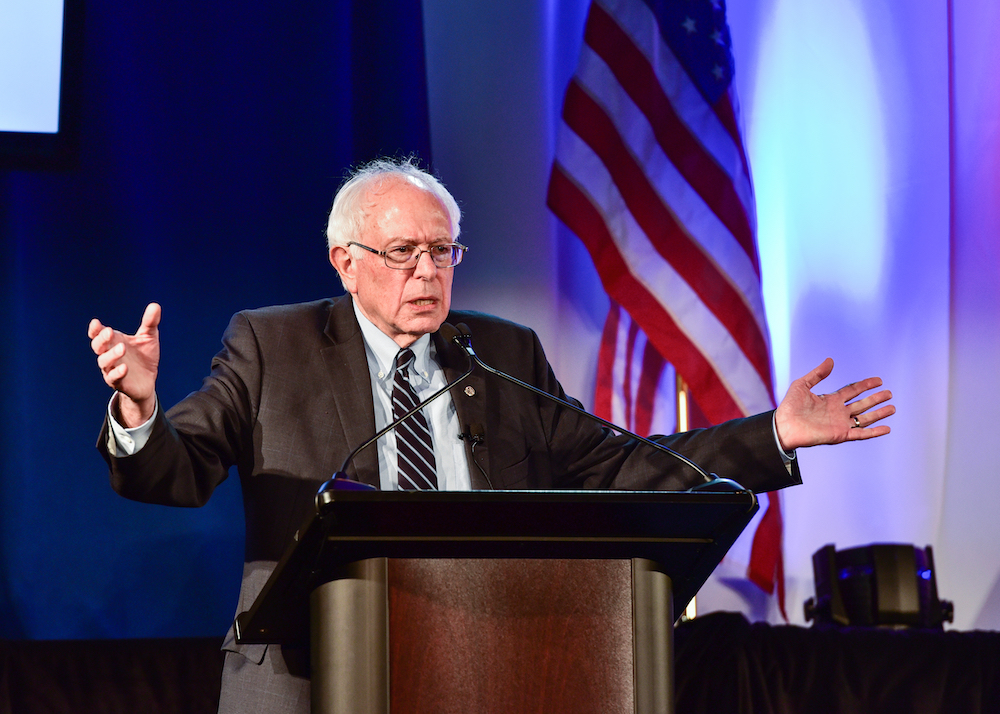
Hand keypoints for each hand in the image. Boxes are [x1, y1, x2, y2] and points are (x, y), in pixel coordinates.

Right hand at [88, 302, 160, 426]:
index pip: (98, 335)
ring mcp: (112, 369)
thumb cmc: (144, 357)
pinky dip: (118, 372)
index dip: (95, 329)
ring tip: (122, 348)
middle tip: (110, 332)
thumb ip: (150, 323)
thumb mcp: (149, 338)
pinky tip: (125, 368)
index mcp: (113, 342)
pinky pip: (114, 378)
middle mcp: (109, 355)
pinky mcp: (118, 383)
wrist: (148, 380)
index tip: (96, 323)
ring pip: (104, 362)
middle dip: (101, 339)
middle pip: (98, 347)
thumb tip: (156, 305)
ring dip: (111, 355)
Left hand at [774, 357, 894, 451]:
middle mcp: (838, 412)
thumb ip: (817, 373)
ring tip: (892, 408)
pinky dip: (874, 432)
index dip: (865, 385)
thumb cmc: (789, 406)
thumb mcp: (802, 384)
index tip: (878, 380)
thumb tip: (830, 360)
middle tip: (889, 393)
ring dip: (879, 413)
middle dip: (876, 399)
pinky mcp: (840, 434)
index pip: (852, 391)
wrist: (783, 425)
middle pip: (862, 404)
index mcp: (830, 399)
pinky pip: (861, 434)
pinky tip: (887, 428)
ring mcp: (840, 423)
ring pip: (865, 418)